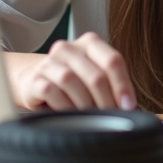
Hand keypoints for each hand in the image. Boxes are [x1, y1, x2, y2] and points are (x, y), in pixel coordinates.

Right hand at [9, 32, 137, 111]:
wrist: (36, 83)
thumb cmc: (74, 83)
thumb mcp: (94, 78)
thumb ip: (112, 85)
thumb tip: (128, 107)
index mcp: (90, 43)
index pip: (112, 61)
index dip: (122, 85)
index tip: (128, 106)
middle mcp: (69, 48)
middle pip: (95, 75)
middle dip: (106, 100)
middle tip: (110, 117)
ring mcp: (49, 62)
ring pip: (71, 81)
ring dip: (85, 104)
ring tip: (90, 118)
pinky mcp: (34, 78)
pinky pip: (51, 92)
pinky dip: (64, 106)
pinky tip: (69, 115)